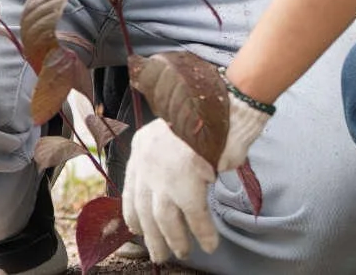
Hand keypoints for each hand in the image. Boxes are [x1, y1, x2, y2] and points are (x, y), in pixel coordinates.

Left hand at [121, 91, 270, 264]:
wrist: (224, 102)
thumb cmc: (205, 113)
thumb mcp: (176, 128)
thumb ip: (170, 154)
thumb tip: (173, 184)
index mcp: (143, 144)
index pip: (131, 187)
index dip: (134, 213)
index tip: (136, 229)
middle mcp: (148, 161)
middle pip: (145, 208)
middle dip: (151, 234)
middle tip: (158, 253)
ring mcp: (166, 175)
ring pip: (164, 218)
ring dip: (174, 239)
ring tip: (183, 252)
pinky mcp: (189, 185)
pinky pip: (195, 217)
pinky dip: (203, 233)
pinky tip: (210, 244)